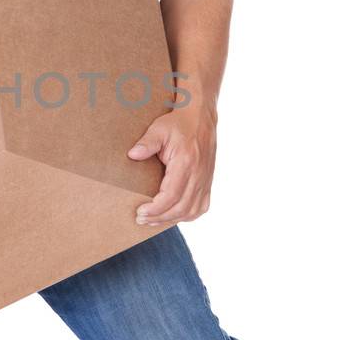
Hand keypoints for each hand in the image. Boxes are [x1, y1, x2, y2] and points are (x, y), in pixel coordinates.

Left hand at [127, 102, 216, 225]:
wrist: (201, 118)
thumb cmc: (178, 124)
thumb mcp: (159, 129)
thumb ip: (146, 143)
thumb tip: (132, 155)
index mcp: (186, 163)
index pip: (172, 195)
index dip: (156, 208)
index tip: (140, 212)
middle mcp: (199, 175)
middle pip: (181, 207)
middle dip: (159, 217)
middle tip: (140, 219)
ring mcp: (205, 180)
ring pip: (192, 211)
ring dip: (172, 219)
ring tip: (153, 220)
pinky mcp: (208, 182)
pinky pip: (201, 207)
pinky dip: (187, 215)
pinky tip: (173, 216)